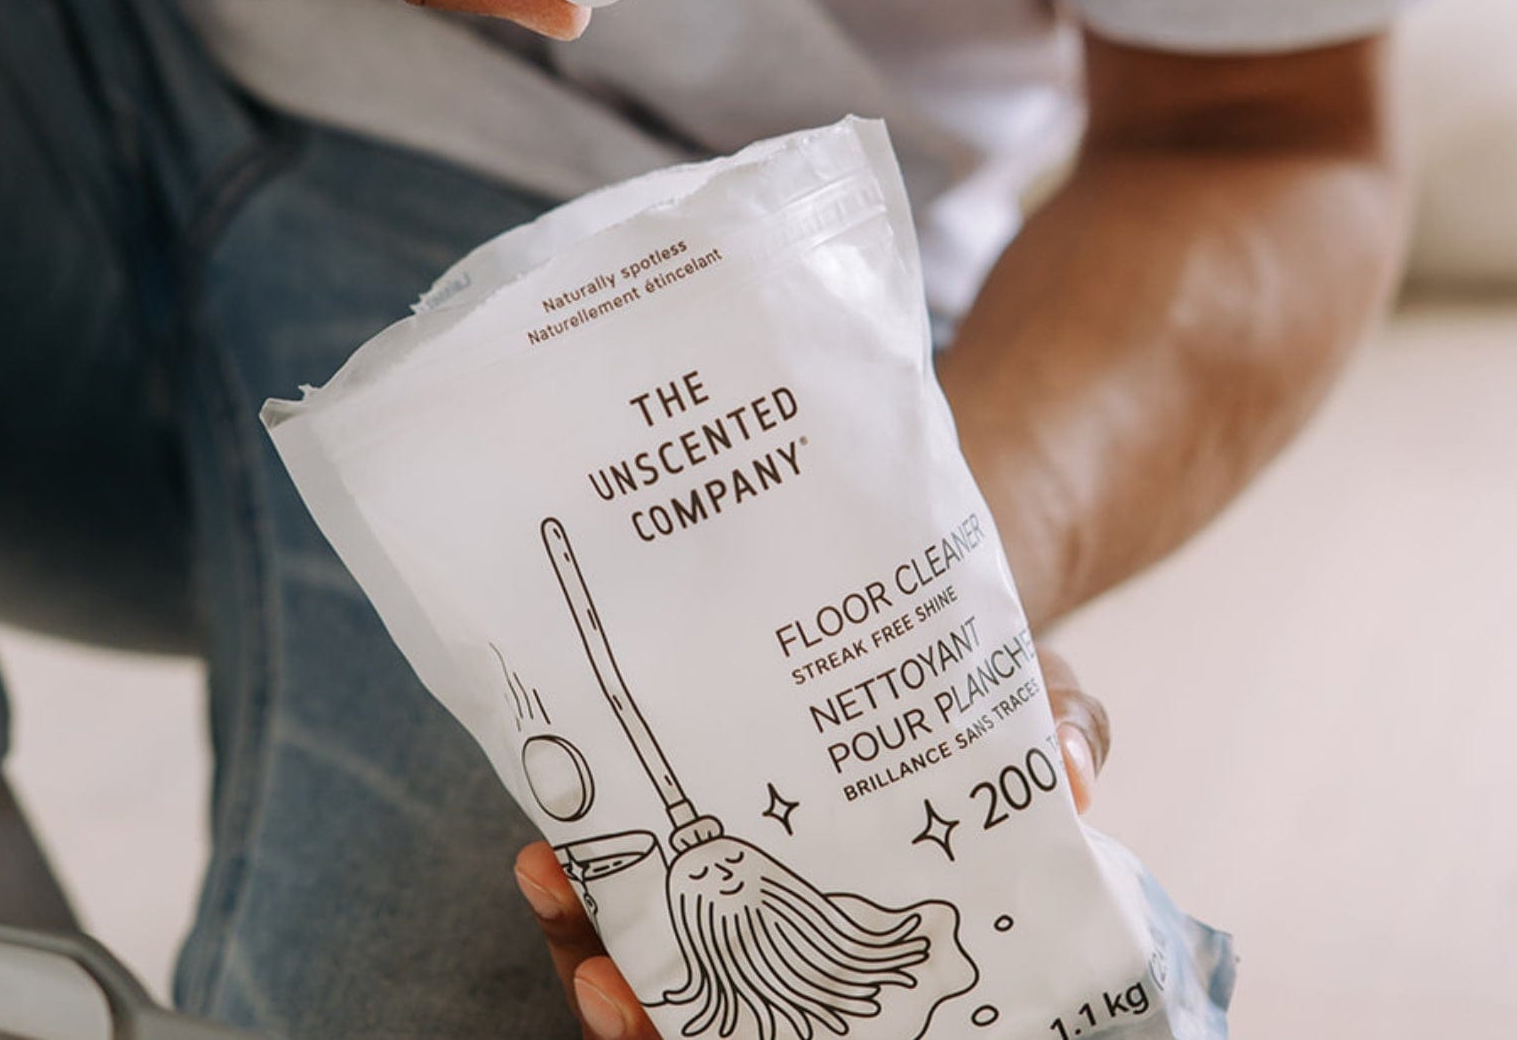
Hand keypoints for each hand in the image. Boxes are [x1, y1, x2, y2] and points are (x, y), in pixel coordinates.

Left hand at [513, 649, 1109, 1039]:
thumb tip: (1072, 775)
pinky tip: (553, 840)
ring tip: (549, 881)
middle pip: (703, 1015)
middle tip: (609, 986)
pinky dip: (580, 877)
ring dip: (583, 941)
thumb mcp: (1045, 709)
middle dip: (644, 1017)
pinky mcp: (686, 834)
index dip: (726, 1026)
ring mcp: (735, 889)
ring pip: (644, 959)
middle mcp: (799, 934)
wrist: (933, 623)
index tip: (688, 1019)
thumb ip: (1066, 735)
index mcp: (874, 938)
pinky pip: (618, 875)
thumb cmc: (990, 692)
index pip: (804, 1013)